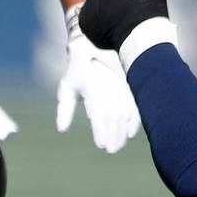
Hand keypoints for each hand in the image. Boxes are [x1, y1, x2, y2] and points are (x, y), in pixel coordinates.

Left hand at [57, 33, 139, 153]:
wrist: (95, 45)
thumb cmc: (78, 71)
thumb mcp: (68, 86)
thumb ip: (64, 108)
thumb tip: (62, 130)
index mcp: (92, 86)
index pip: (98, 112)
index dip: (100, 130)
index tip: (100, 145)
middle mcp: (108, 85)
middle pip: (113, 116)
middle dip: (113, 135)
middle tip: (111, 150)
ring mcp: (120, 85)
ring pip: (125, 112)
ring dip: (123, 132)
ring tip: (119, 146)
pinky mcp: (129, 85)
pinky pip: (135, 105)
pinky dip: (134, 120)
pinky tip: (130, 134)